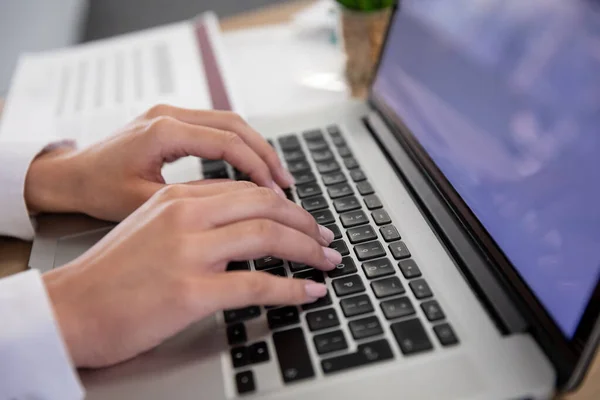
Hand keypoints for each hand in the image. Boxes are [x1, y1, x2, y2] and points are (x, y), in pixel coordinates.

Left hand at [25, 105, 293, 220]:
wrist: (70, 176)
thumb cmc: (98, 191)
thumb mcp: (144, 202)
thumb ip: (192, 199)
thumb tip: (238, 206)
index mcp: (163, 132)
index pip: (227, 143)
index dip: (257, 168)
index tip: (276, 193)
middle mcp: (169, 115)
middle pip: (236, 125)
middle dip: (266, 155)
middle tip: (286, 185)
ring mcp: (171, 114)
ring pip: (230, 123)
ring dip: (256, 148)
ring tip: (276, 177)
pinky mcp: (171, 121)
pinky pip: (216, 127)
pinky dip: (239, 146)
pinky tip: (250, 167)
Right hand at [42, 182, 339, 367]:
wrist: (69, 308)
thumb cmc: (108, 273)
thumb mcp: (151, 226)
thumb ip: (195, 217)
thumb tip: (241, 225)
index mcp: (178, 196)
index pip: (248, 190)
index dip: (286, 204)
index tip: (304, 219)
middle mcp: (186, 215)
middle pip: (266, 205)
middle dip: (306, 222)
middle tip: (326, 238)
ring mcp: (189, 251)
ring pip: (269, 236)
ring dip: (308, 249)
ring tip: (328, 261)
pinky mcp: (191, 290)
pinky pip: (258, 283)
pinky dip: (292, 288)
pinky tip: (309, 292)